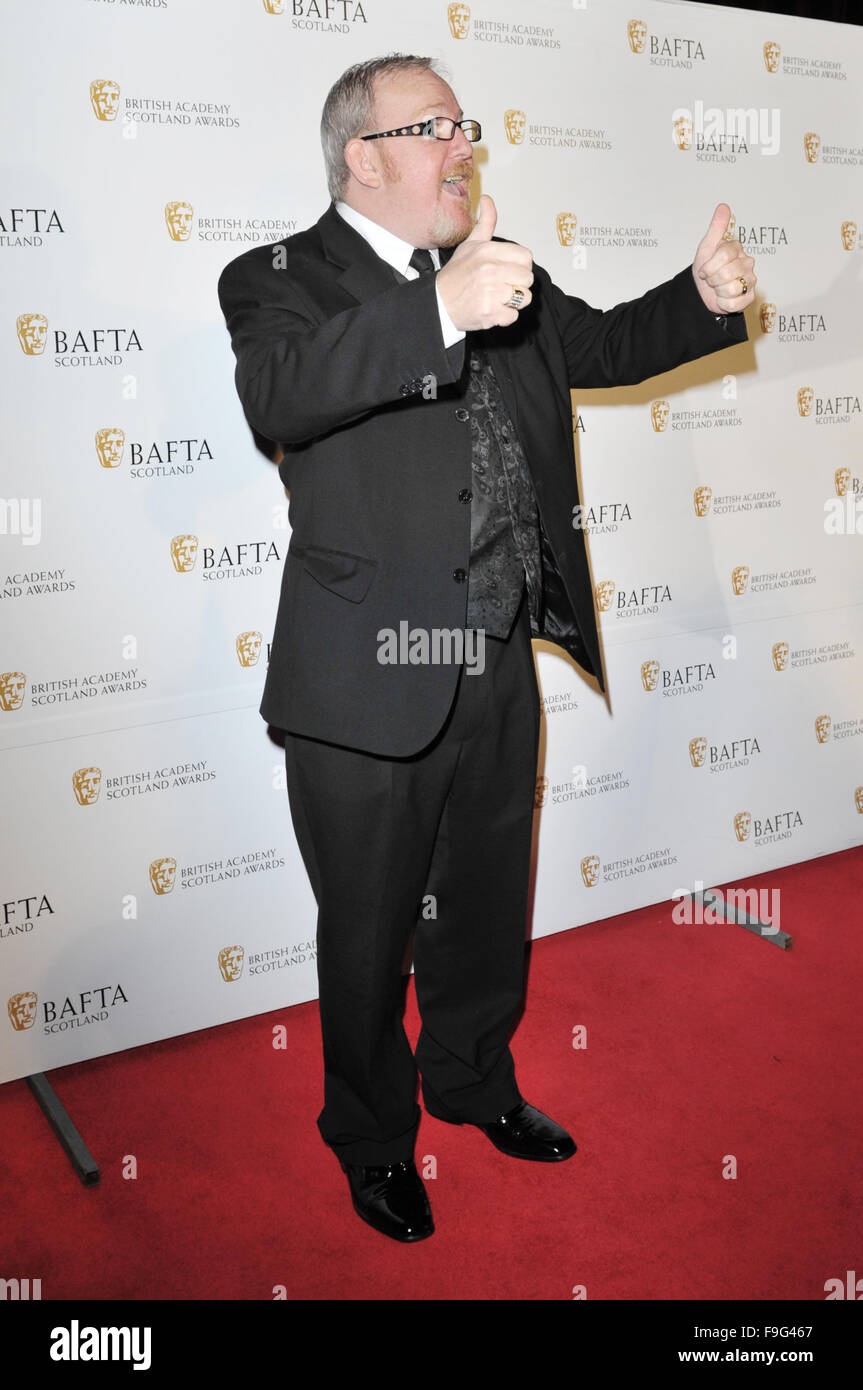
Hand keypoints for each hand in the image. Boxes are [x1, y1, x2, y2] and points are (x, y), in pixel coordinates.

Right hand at [436, 194, 533, 329]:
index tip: (509, 270)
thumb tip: (487, 200)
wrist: (438, 303)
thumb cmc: (456, 275)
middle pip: (527, 278)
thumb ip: (485, 223)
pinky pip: (513, 316)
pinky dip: (504, 317)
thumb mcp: (469, 245)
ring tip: (497, 298)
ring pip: (524, 298)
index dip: (520, 266)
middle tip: (501, 286)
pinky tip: (492, 310)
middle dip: (517, 284)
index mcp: (488, 251)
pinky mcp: (490, 312)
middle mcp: (490, 270)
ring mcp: (491, 292)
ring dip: (513, 302)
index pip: (526, 257)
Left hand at [692, 203, 756, 313]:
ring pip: (731, 288)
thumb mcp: (707, 247)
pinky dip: (723, 302)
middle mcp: (747, 263)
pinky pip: (733, 302)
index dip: (708, 265)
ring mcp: (750, 280)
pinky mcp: (749, 297)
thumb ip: (716, 227)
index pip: (723, 255)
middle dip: (712, 278)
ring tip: (717, 287)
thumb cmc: (706, 267)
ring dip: (717, 290)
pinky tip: (723, 297)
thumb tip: (723, 206)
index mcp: (737, 249)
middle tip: (711, 279)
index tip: (704, 269)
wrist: (702, 291)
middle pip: (726, 273)